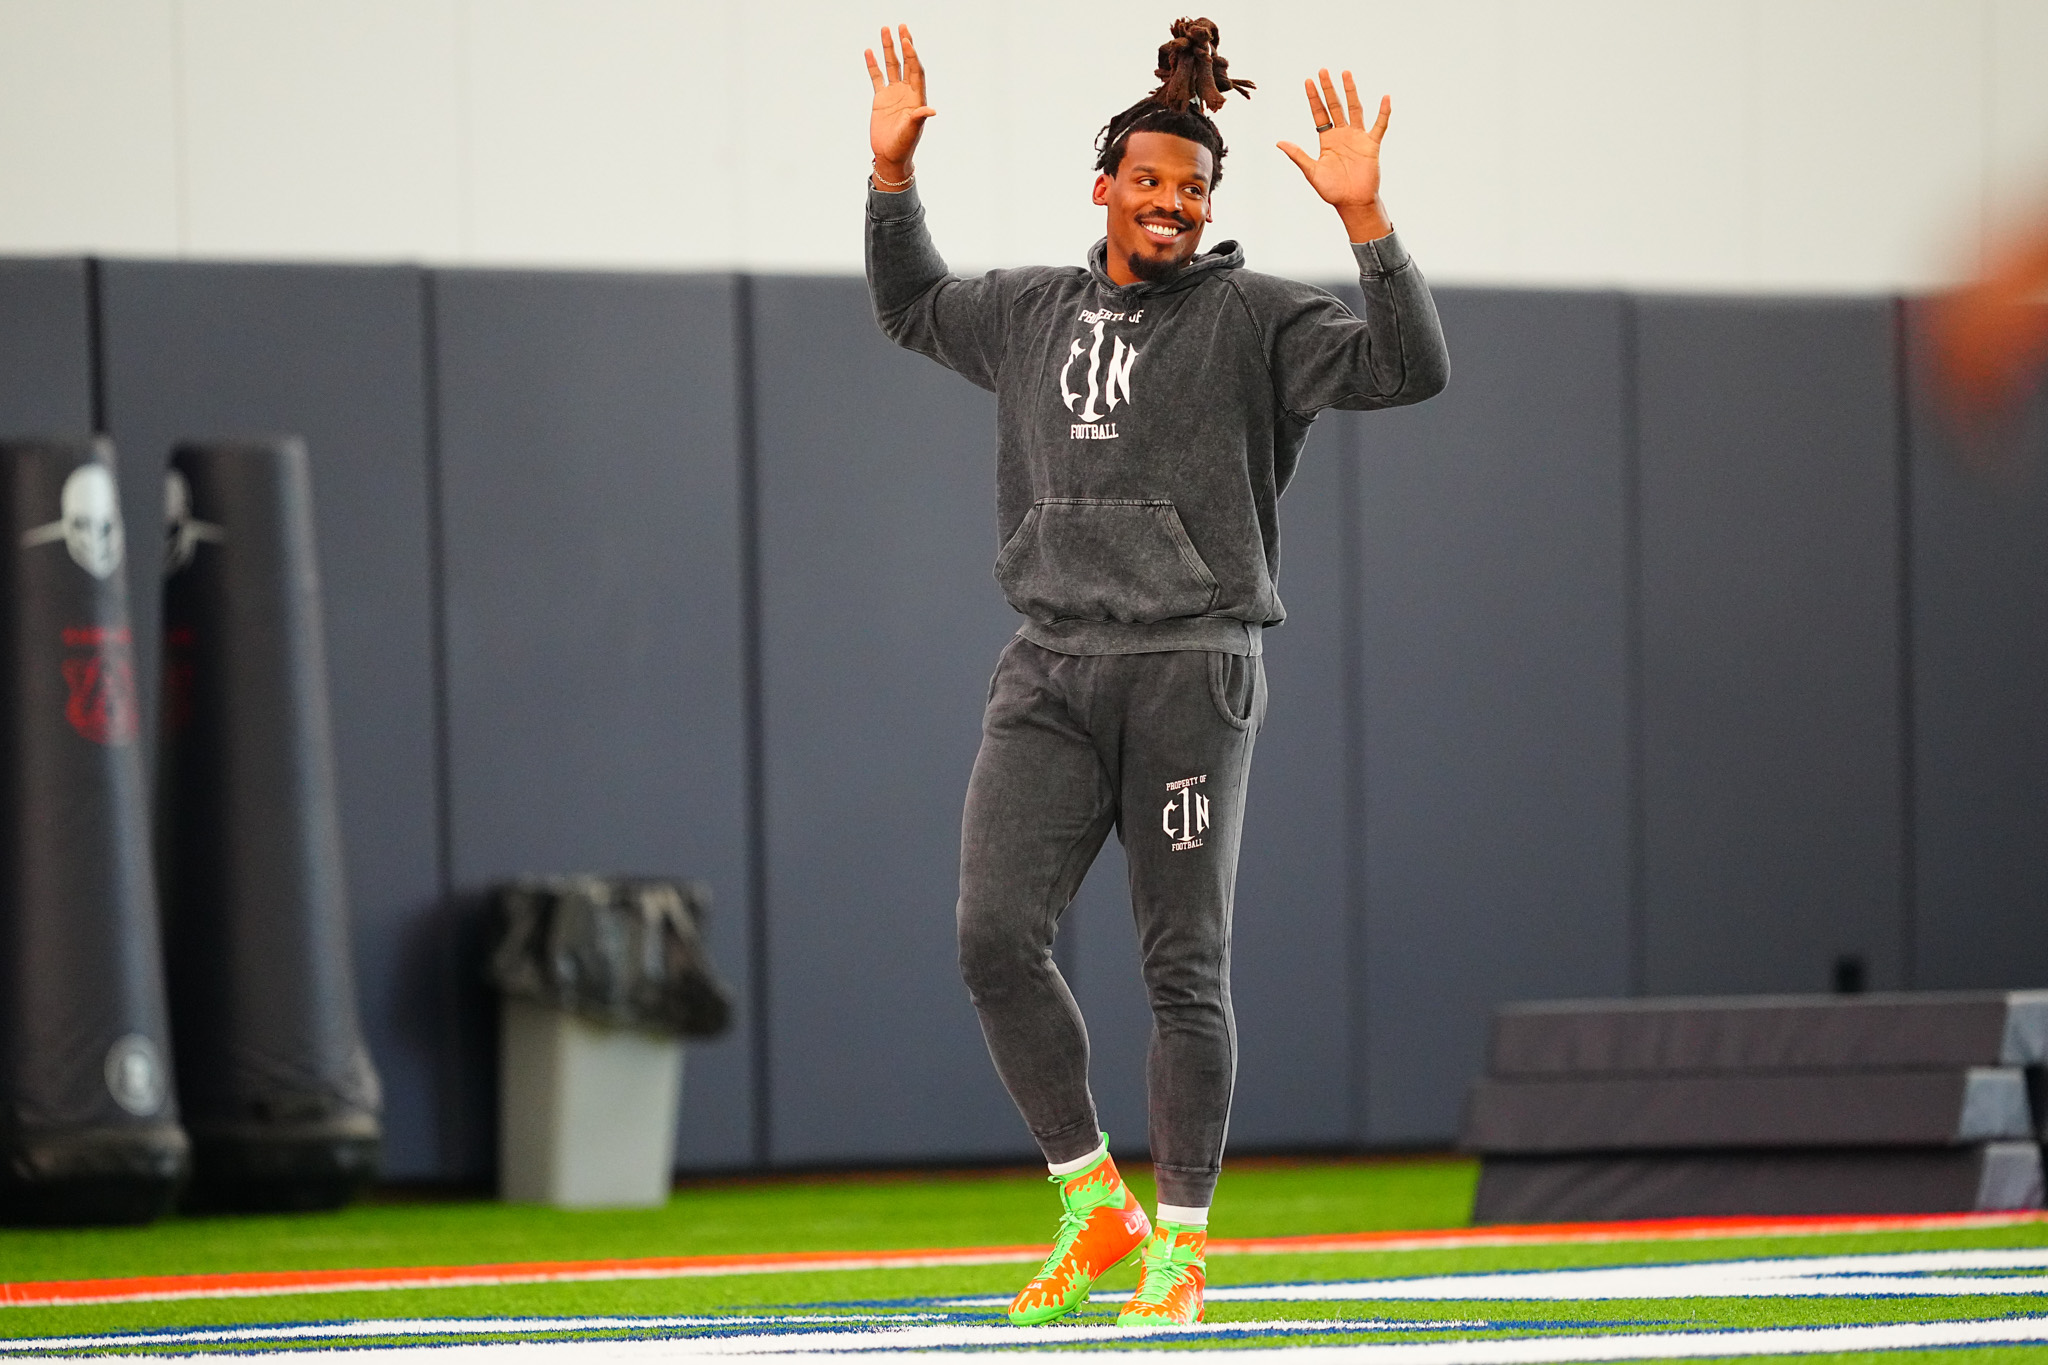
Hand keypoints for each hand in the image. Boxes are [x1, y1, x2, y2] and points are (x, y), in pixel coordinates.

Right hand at [866, 24, 934, 183]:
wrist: (890, 156)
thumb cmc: (903, 146)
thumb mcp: (911, 132)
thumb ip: (919, 119)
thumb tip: (931, 110)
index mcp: (917, 98)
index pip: (916, 71)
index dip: (912, 56)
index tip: (907, 42)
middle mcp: (907, 92)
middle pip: (906, 63)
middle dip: (904, 45)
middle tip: (902, 27)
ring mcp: (894, 94)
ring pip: (892, 66)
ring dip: (889, 49)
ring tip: (885, 30)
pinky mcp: (881, 99)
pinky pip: (877, 77)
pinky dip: (873, 64)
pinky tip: (869, 51)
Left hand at [1277, 69, 1392, 242]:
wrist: (1352, 202)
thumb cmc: (1332, 190)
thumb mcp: (1312, 171)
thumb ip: (1298, 155)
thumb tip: (1279, 142)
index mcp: (1327, 140)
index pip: (1319, 113)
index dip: (1314, 98)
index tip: (1308, 81)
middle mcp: (1342, 135)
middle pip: (1335, 106)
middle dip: (1329, 89)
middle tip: (1323, 70)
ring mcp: (1357, 137)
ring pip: (1354, 109)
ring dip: (1350, 91)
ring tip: (1346, 73)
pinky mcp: (1371, 144)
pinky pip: (1379, 126)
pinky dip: (1383, 113)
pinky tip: (1385, 98)